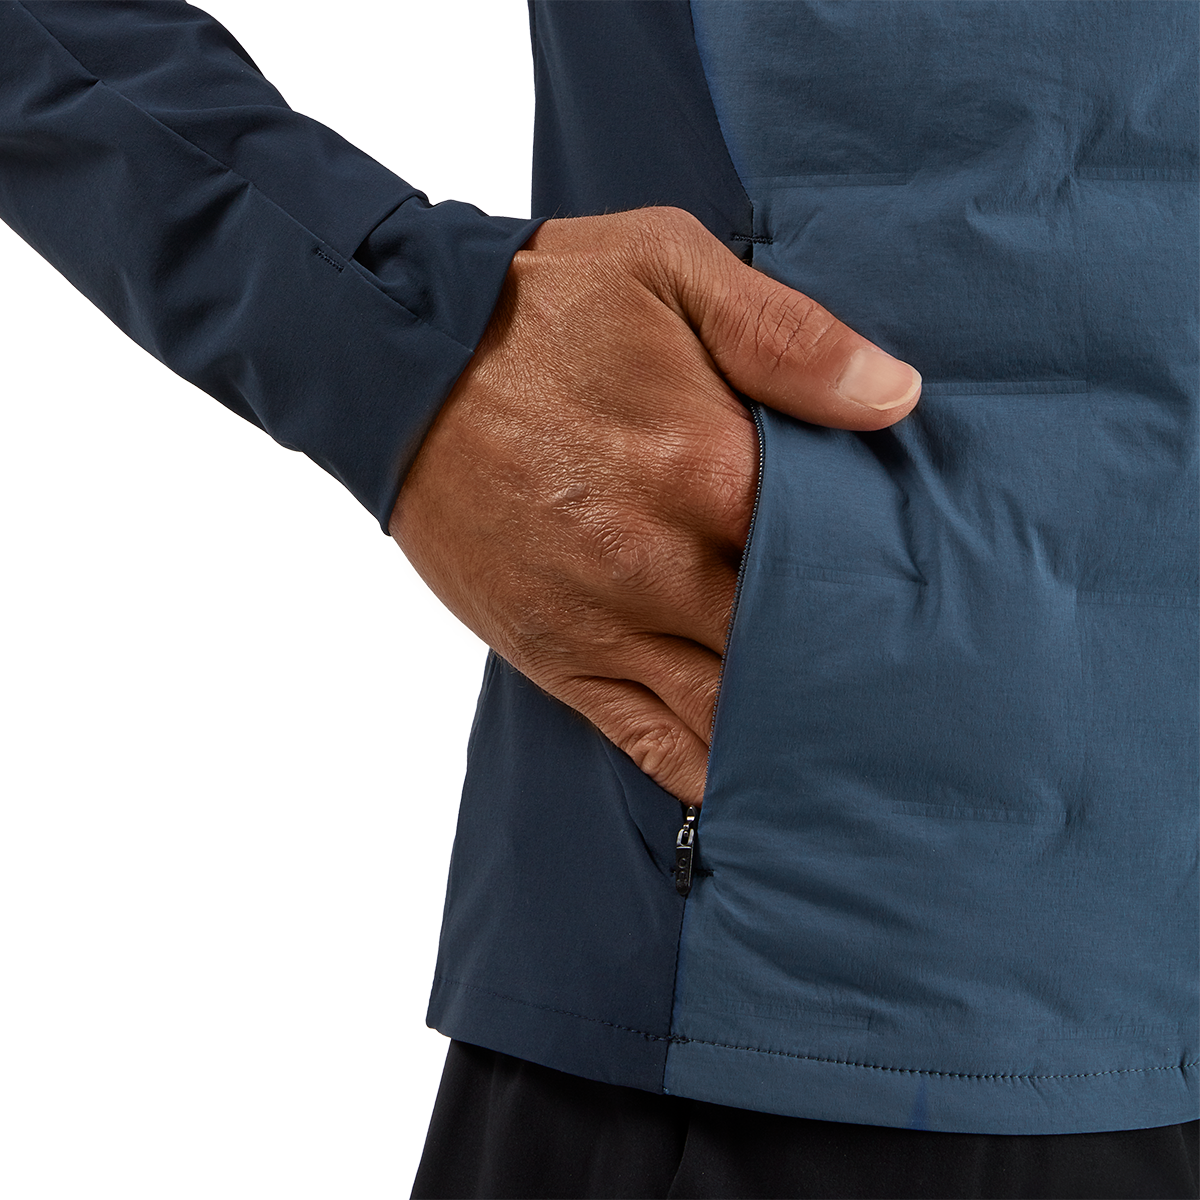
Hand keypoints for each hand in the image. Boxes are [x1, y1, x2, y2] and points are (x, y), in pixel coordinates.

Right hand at [388, 206, 919, 807]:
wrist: (401, 361)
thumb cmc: (537, 307)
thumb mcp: (669, 266)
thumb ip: (787, 335)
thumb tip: (896, 394)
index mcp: (707, 467)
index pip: (840, 552)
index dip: (891, 572)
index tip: (933, 587)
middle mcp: (662, 564)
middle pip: (795, 644)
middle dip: (854, 662)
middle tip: (916, 682)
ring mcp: (606, 623)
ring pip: (731, 712)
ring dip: (796, 732)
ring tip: (862, 754)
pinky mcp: (558, 656)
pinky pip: (648, 742)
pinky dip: (707, 775)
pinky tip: (756, 789)